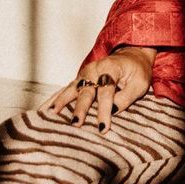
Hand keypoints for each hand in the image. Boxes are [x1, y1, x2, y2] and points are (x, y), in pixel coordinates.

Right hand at [39, 46, 155, 134]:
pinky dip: (54, 99)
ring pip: (71, 89)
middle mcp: (95, 69)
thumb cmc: (137, 72)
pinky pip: (65, 90)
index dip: (104, 110)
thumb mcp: (140, 84)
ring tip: (50, 114)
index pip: (106, 91)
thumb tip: (112, 110)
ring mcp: (84, 74)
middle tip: (75, 124)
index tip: (103, 128)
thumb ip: (127, 97)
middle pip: (86, 90)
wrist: (130, 55)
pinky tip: (44, 110)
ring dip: (61, 102)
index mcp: (111, 68)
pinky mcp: (79, 79)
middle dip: (80, 108)